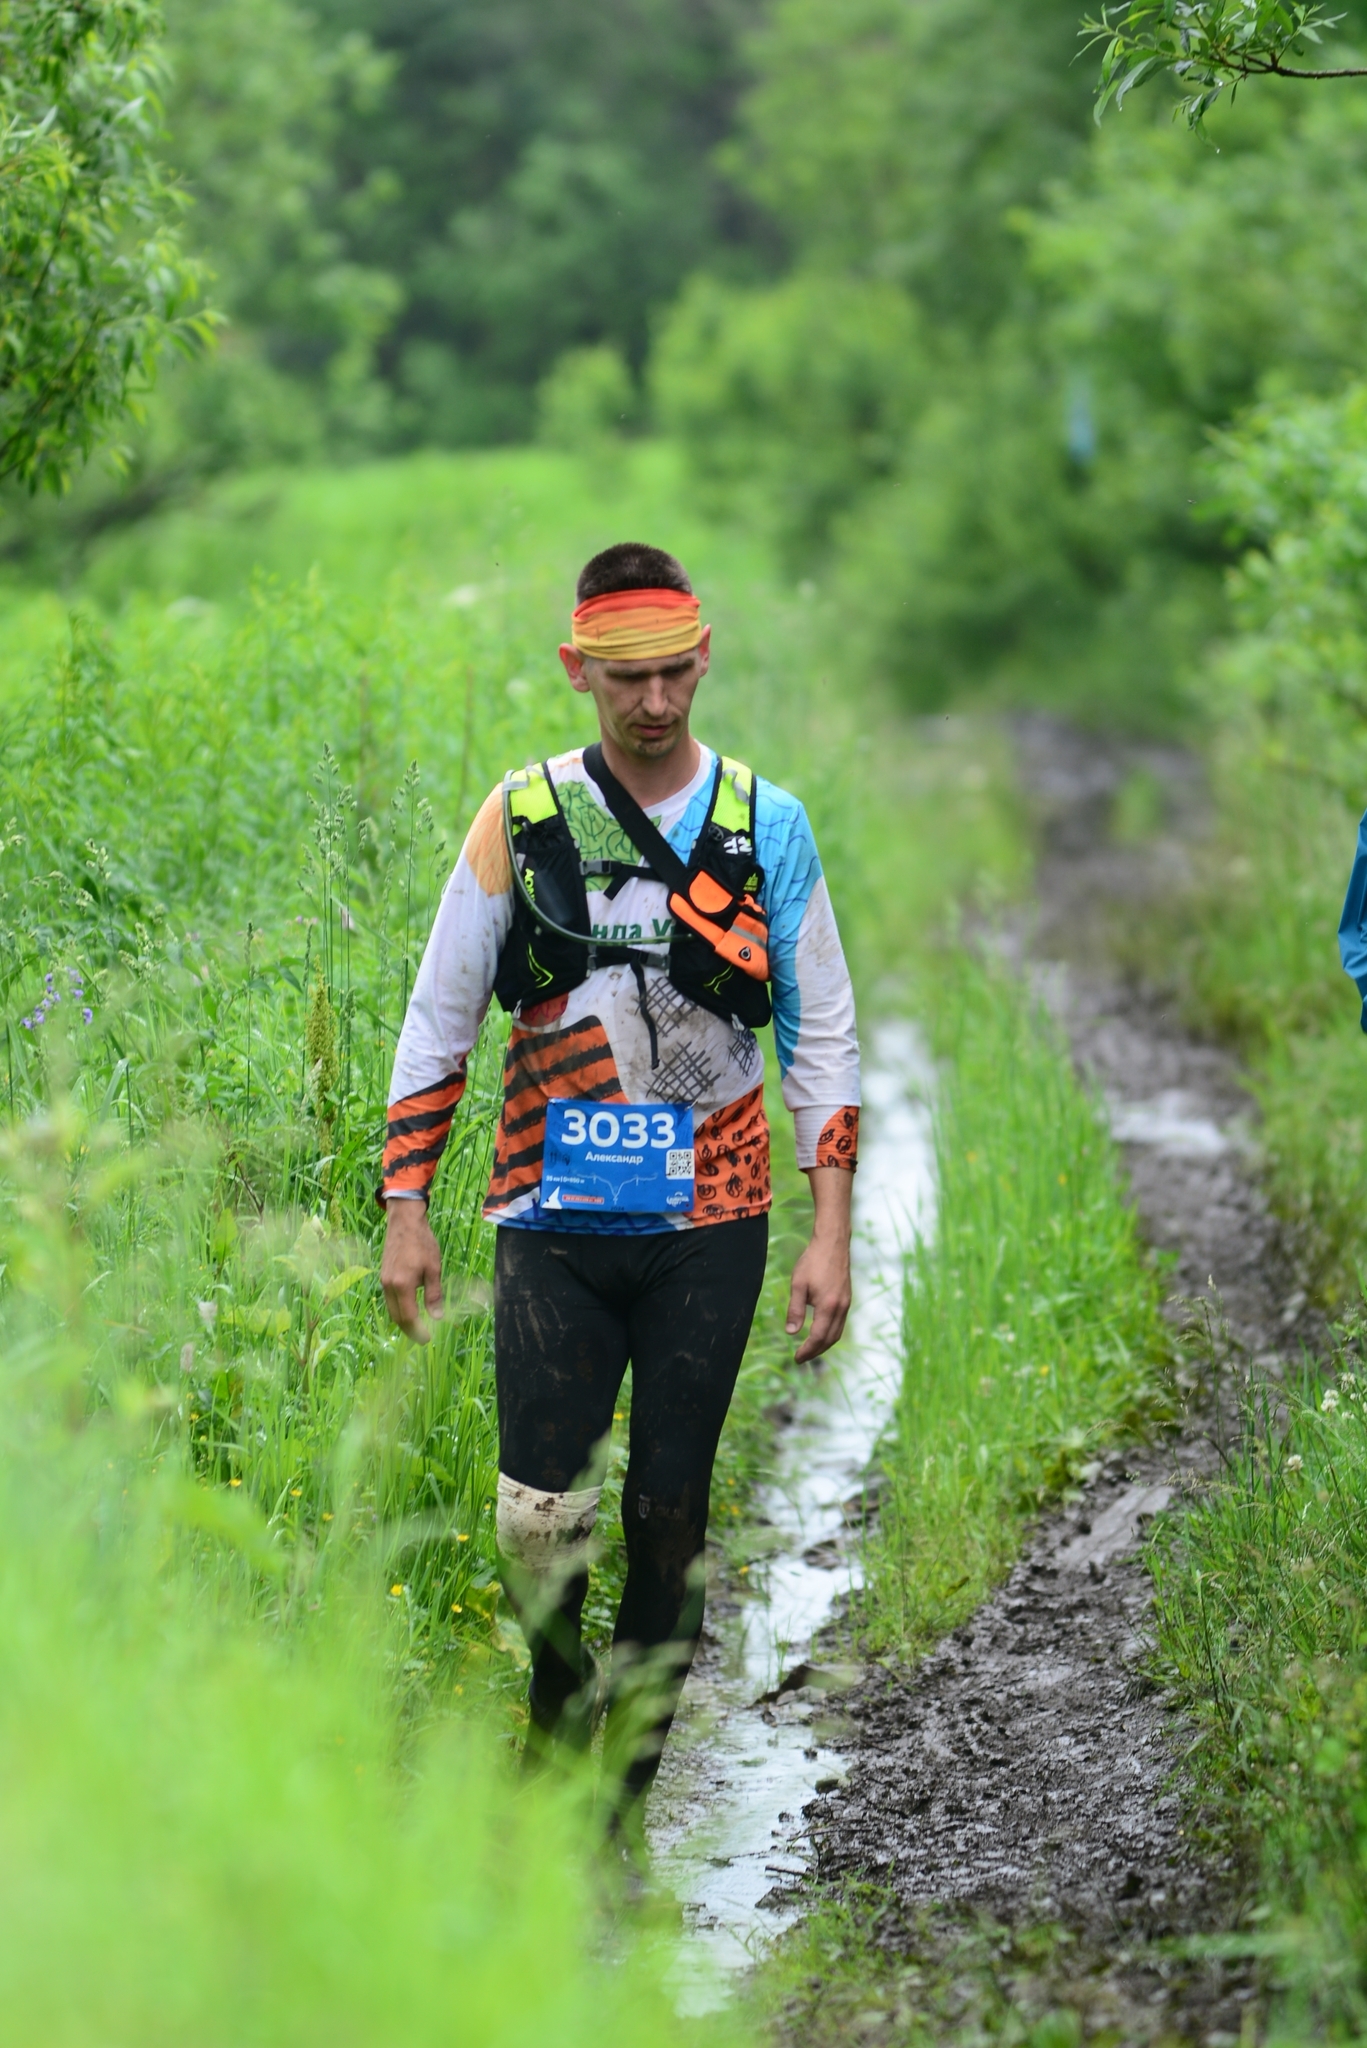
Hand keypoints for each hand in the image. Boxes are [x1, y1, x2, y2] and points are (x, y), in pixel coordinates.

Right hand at [380, 1198, 443, 1341]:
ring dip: (403, 1321)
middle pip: (397, 1317)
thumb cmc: (422, 1243)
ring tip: (417, 1328)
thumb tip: (437, 1317)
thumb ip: (434, 1294)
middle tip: (423, 1338)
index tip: (428, 1339)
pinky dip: (398, 1310)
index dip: (418, 1331)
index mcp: (402, 1285)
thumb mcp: (433, 1269)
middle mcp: (389, 1286)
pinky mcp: (384, 1276)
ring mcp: (384, 1281)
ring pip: (391, 1309)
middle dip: (409, 1330)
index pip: (408, 1317)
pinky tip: (409, 1310)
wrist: (404, 1222)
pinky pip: (389, 1300)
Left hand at [785, 1165, 852, 1363]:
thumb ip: (795, 1310)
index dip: (807, 1350)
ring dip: (824, 1344)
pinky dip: (830, 1332)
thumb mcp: (798, 1285)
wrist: (833, 1242)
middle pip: (830, 1339)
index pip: (818, 1337)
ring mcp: (847, 1303)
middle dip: (816, 1351)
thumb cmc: (813, 1261)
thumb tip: (791, 1333)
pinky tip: (820, 1331)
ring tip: (810, 1349)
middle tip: (801, 1358)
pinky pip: (840, 1323)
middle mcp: (841, 1308)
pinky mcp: (847, 1298)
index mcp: (828, 1306)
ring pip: (837, 1332)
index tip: (796, 1358)